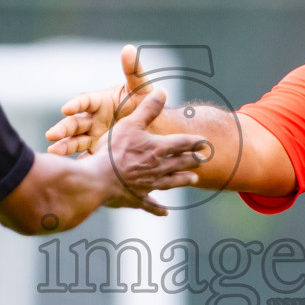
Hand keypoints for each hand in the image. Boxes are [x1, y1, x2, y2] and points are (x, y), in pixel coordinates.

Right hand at [46, 44, 149, 155]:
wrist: (158, 131)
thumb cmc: (148, 106)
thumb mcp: (142, 90)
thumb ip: (134, 71)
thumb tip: (128, 49)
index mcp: (101, 102)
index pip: (85, 102)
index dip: (76, 104)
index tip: (66, 108)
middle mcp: (93, 119)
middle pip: (74, 123)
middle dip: (63, 129)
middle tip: (52, 135)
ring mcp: (94, 137)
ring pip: (75, 141)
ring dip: (64, 146)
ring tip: (54, 152)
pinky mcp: (98, 153)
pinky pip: (86, 158)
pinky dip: (78, 163)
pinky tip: (70, 170)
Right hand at [100, 86, 205, 211]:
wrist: (98, 180)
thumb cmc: (113, 151)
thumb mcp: (130, 124)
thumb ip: (147, 109)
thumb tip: (162, 91)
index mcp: (157, 149)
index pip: (182, 143)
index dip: (195, 141)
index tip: (205, 141)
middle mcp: (158, 168)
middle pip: (181, 163)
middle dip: (193, 160)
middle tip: (205, 159)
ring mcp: (149, 185)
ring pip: (171, 182)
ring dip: (183, 180)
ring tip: (194, 179)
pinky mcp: (137, 198)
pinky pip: (151, 205)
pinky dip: (159, 209)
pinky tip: (165, 212)